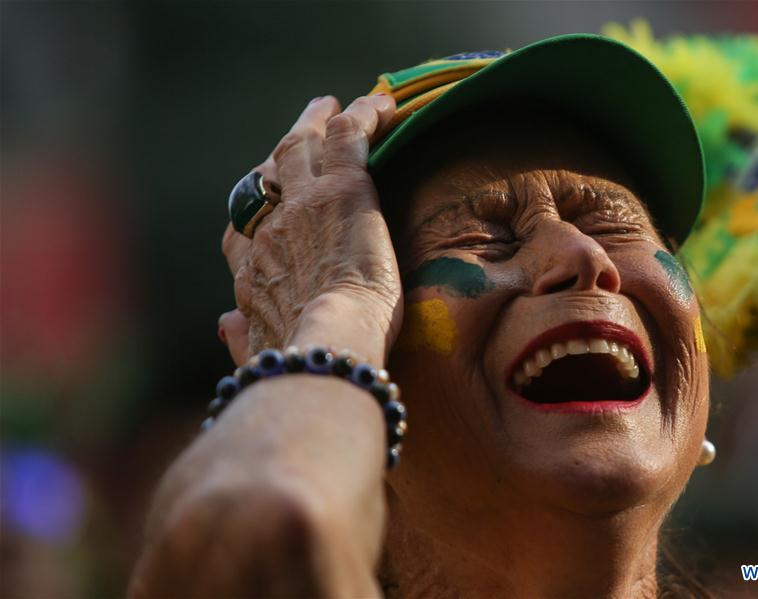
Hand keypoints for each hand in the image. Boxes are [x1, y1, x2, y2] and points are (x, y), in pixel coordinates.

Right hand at [223, 95, 402, 365]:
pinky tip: (382, 106)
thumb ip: (242, 338)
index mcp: (251, 272)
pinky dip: (364, 116)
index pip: (245, 227)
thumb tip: (225, 326)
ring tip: (329, 105)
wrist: (326, 350)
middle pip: (268, 175)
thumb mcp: (261, 354)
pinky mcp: (342, 191)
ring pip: (302, 146)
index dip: (259, 207)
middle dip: (282, 151)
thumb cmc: (302, 364)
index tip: (272, 199)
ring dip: (315, 122)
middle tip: (300, 131)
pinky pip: (349, 137)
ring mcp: (303, 205)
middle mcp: (269, 231)